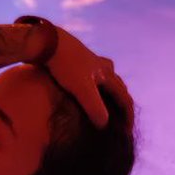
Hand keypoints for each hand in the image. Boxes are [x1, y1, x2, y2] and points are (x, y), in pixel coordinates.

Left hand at [16, 15, 133, 129]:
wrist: (46, 41)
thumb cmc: (65, 65)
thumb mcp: (81, 89)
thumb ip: (94, 107)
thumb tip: (105, 125)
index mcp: (107, 74)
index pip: (125, 99)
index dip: (127, 118)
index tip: (126, 133)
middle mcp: (103, 67)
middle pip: (119, 87)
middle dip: (121, 105)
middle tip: (120, 120)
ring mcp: (90, 62)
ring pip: (107, 79)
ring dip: (110, 93)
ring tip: (107, 104)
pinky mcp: (77, 61)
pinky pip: (93, 77)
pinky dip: (95, 87)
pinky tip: (85, 90)